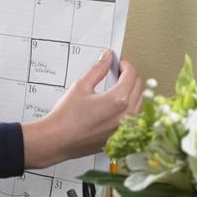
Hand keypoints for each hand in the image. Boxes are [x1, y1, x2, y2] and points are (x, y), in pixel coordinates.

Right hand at [22, 49, 141, 168]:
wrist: (57, 140)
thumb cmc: (66, 117)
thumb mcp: (81, 86)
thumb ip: (98, 69)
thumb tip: (107, 57)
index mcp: (118, 100)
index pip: (131, 74)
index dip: (125, 64)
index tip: (118, 62)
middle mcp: (126, 115)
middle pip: (138, 87)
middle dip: (129, 76)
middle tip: (116, 72)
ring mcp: (124, 128)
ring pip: (139, 102)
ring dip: (131, 91)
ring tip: (116, 88)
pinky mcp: (120, 136)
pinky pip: (132, 117)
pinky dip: (129, 107)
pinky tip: (115, 105)